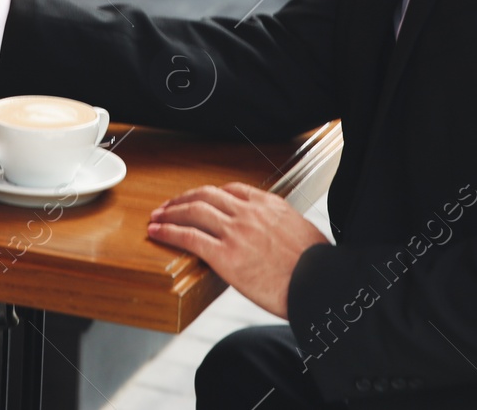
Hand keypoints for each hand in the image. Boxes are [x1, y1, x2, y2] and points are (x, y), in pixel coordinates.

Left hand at [147, 182, 329, 318]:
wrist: (319, 286)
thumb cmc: (316, 268)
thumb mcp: (302, 233)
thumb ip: (282, 226)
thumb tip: (277, 233)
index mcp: (269, 205)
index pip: (231, 190)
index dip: (208, 193)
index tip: (197, 198)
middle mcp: (249, 213)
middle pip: (206, 195)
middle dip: (183, 199)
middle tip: (168, 206)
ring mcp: (236, 232)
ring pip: (193, 211)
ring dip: (169, 212)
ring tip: (157, 218)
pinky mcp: (225, 255)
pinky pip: (189, 237)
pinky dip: (168, 232)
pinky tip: (157, 233)